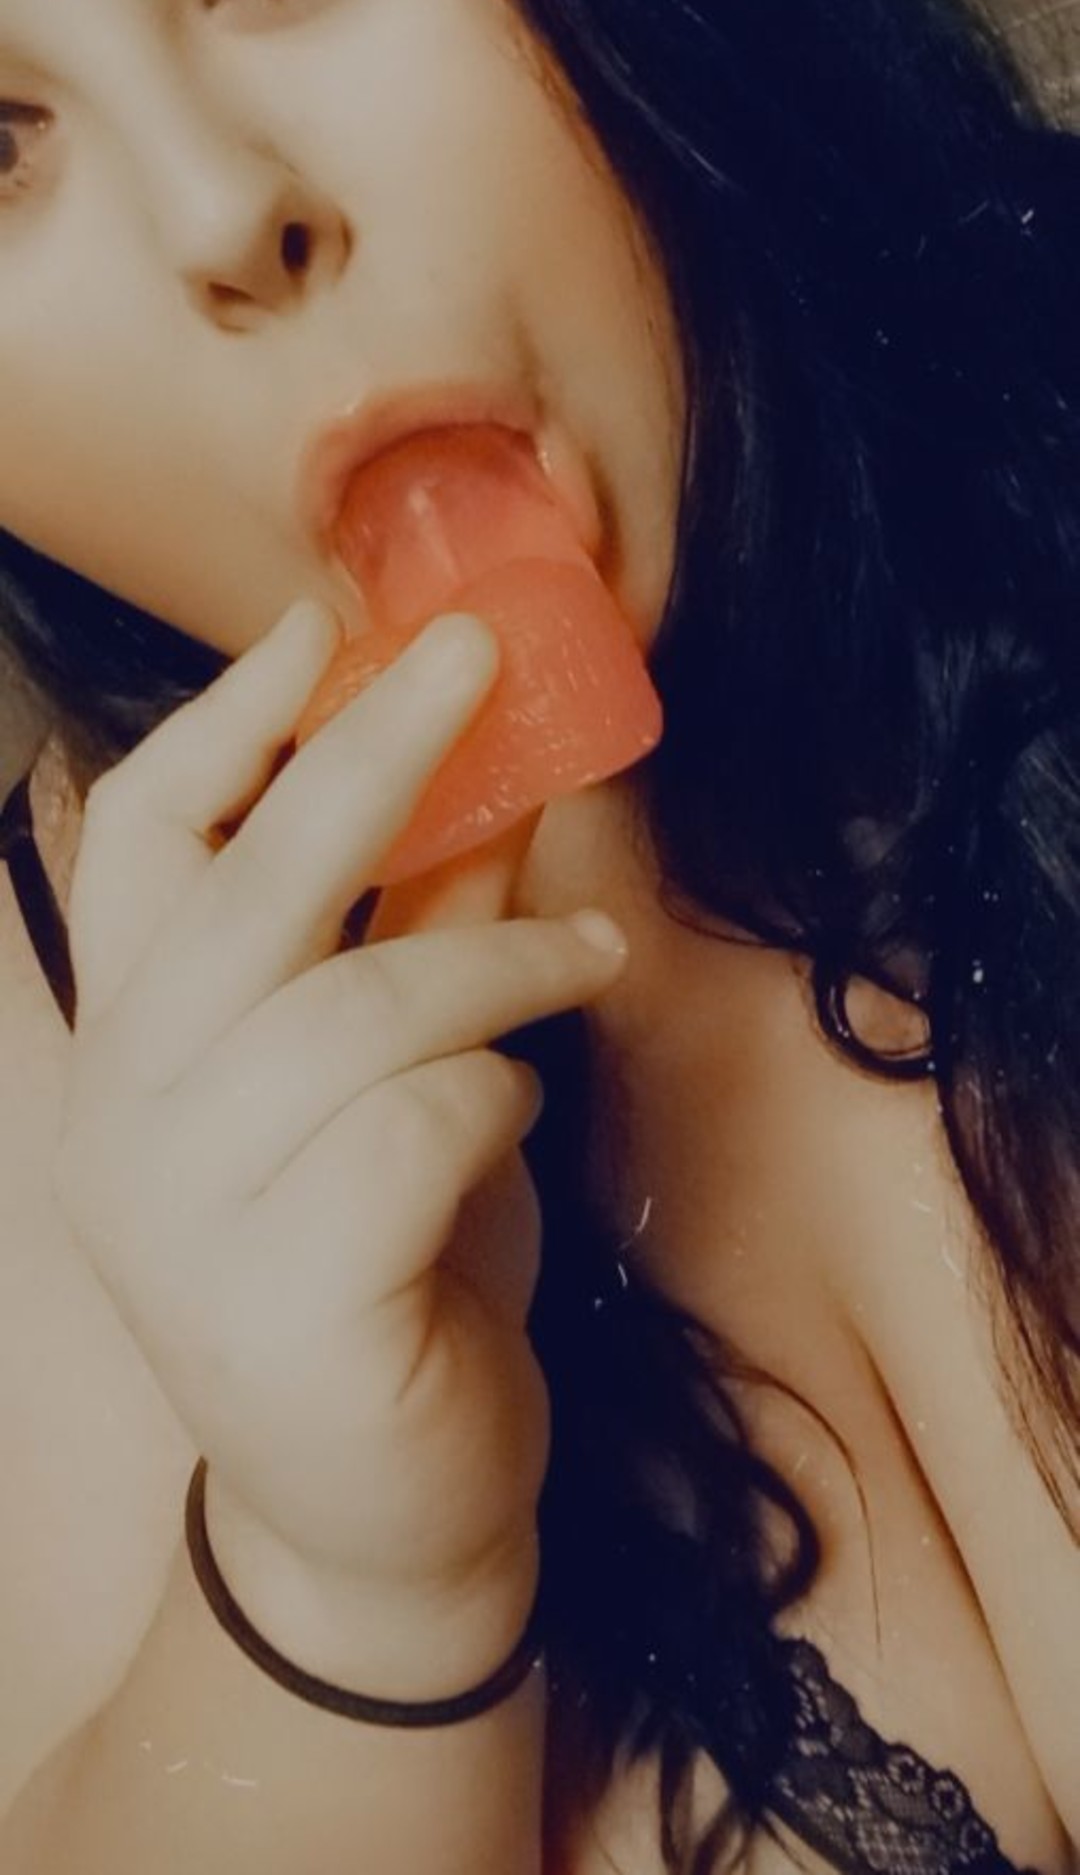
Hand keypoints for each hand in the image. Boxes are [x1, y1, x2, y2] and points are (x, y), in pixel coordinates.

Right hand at [53, 600, 627, 1684]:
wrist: (382, 1508)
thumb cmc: (386, 1262)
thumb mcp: (394, 1070)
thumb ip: (416, 927)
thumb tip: (489, 771)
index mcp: (128, 1049)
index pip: (134, 843)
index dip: (223, 722)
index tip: (317, 627)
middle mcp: (121, 1124)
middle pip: (243, 889)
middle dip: (369, 750)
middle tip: (477, 648)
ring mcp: (183, 1219)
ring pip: (357, 1006)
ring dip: (496, 959)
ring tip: (584, 951)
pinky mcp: (281, 1302)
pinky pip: (420, 1122)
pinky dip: (498, 1093)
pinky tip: (518, 1113)